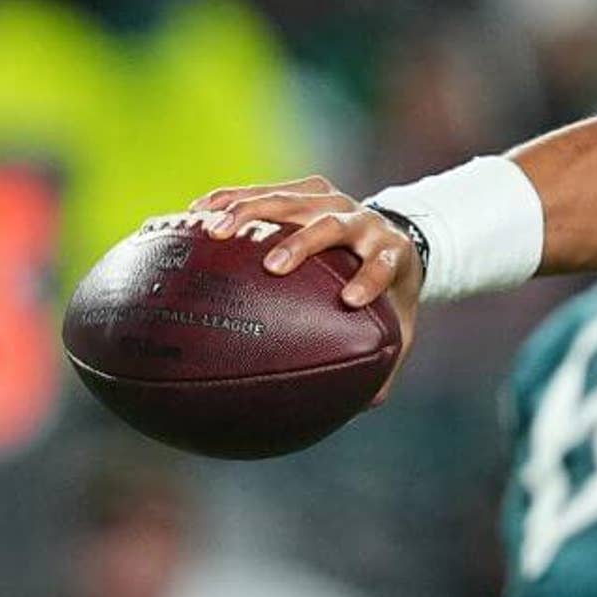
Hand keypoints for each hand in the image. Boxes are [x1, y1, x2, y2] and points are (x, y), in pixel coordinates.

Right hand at [189, 175, 422, 404]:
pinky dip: (233, 198)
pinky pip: (270, 191)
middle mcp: (363, 221)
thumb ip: (387, 360)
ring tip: (213, 231)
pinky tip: (196, 212)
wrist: (396, 236)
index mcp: (392, 252)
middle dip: (305, 242)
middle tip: (275, 265)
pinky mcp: (310, 191)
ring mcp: (335, 200)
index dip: (371, 276)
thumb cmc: (392, 292)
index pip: (384, 261)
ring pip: (294, 200)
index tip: (349, 299)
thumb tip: (366, 406)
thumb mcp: (400, 323)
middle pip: (334, 225)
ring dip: (254, 211)